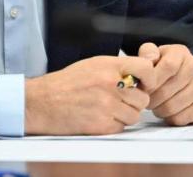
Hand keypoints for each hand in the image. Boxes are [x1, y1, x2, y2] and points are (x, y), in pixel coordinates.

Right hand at [24, 55, 156, 134]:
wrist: (42, 102)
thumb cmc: (66, 83)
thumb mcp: (92, 65)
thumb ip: (117, 68)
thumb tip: (140, 74)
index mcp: (108, 66)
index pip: (145, 68)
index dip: (150, 78)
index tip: (146, 83)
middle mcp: (110, 84)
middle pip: (143, 98)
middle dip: (135, 101)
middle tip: (120, 100)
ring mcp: (107, 105)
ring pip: (134, 115)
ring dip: (125, 114)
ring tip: (107, 108)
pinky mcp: (102, 124)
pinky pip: (121, 127)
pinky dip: (113, 125)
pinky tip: (99, 116)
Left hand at [138, 43, 192, 125]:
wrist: (186, 76)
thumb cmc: (165, 66)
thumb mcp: (155, 54)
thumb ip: (147, 53)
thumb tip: (148, 59)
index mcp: (181, 53)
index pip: (168, 67)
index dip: (152, 80)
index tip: (143, 87)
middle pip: (167, 91)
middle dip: (151, 98)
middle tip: (146, 99)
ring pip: (172, 107)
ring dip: (158, 110)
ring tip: (155, 104)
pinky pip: (180, 119)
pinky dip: (169, 118)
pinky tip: (167, 111)